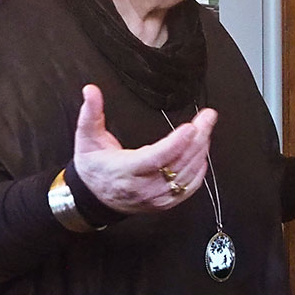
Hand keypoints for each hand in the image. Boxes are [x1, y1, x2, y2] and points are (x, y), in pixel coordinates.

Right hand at [71, 84, 217, 213]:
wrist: (94, 197)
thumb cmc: (94, 166)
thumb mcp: (87, 138)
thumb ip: (91, 113)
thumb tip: (91, 90)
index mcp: (125, 171)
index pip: (156, 158)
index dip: (176, 143)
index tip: (191, 127)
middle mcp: (143, 187)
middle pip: (178, 163)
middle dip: (198, 138)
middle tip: (208, 117)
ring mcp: (156, 198)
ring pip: (187, 175)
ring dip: (201, 150)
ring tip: (206, 128)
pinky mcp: (165, 203)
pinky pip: (189, 187)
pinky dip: (200, 168)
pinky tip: (202, 151)